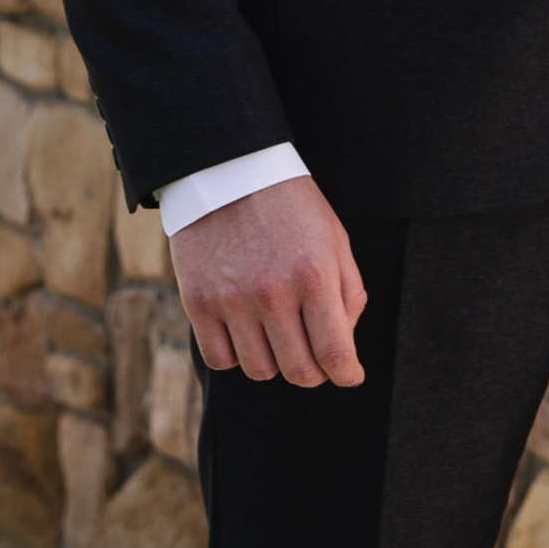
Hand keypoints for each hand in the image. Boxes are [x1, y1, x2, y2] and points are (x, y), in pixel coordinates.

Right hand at [172, 174, 367, 387]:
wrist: (228, 172)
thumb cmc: (291, 207)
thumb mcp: (334, 240)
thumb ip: (349, 293)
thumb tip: (344, 344)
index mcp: (315, 276)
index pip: (335, 353)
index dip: (347, 374)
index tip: (350, 375)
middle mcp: (273, 294)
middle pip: (299, 371)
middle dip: (315, 373)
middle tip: (315, 358)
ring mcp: (232, 301)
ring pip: (260, 371)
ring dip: (276, 363)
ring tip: (278, 338)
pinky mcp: (198, 302)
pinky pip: (220, 359)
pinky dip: (237, 355)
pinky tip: (246, 334)